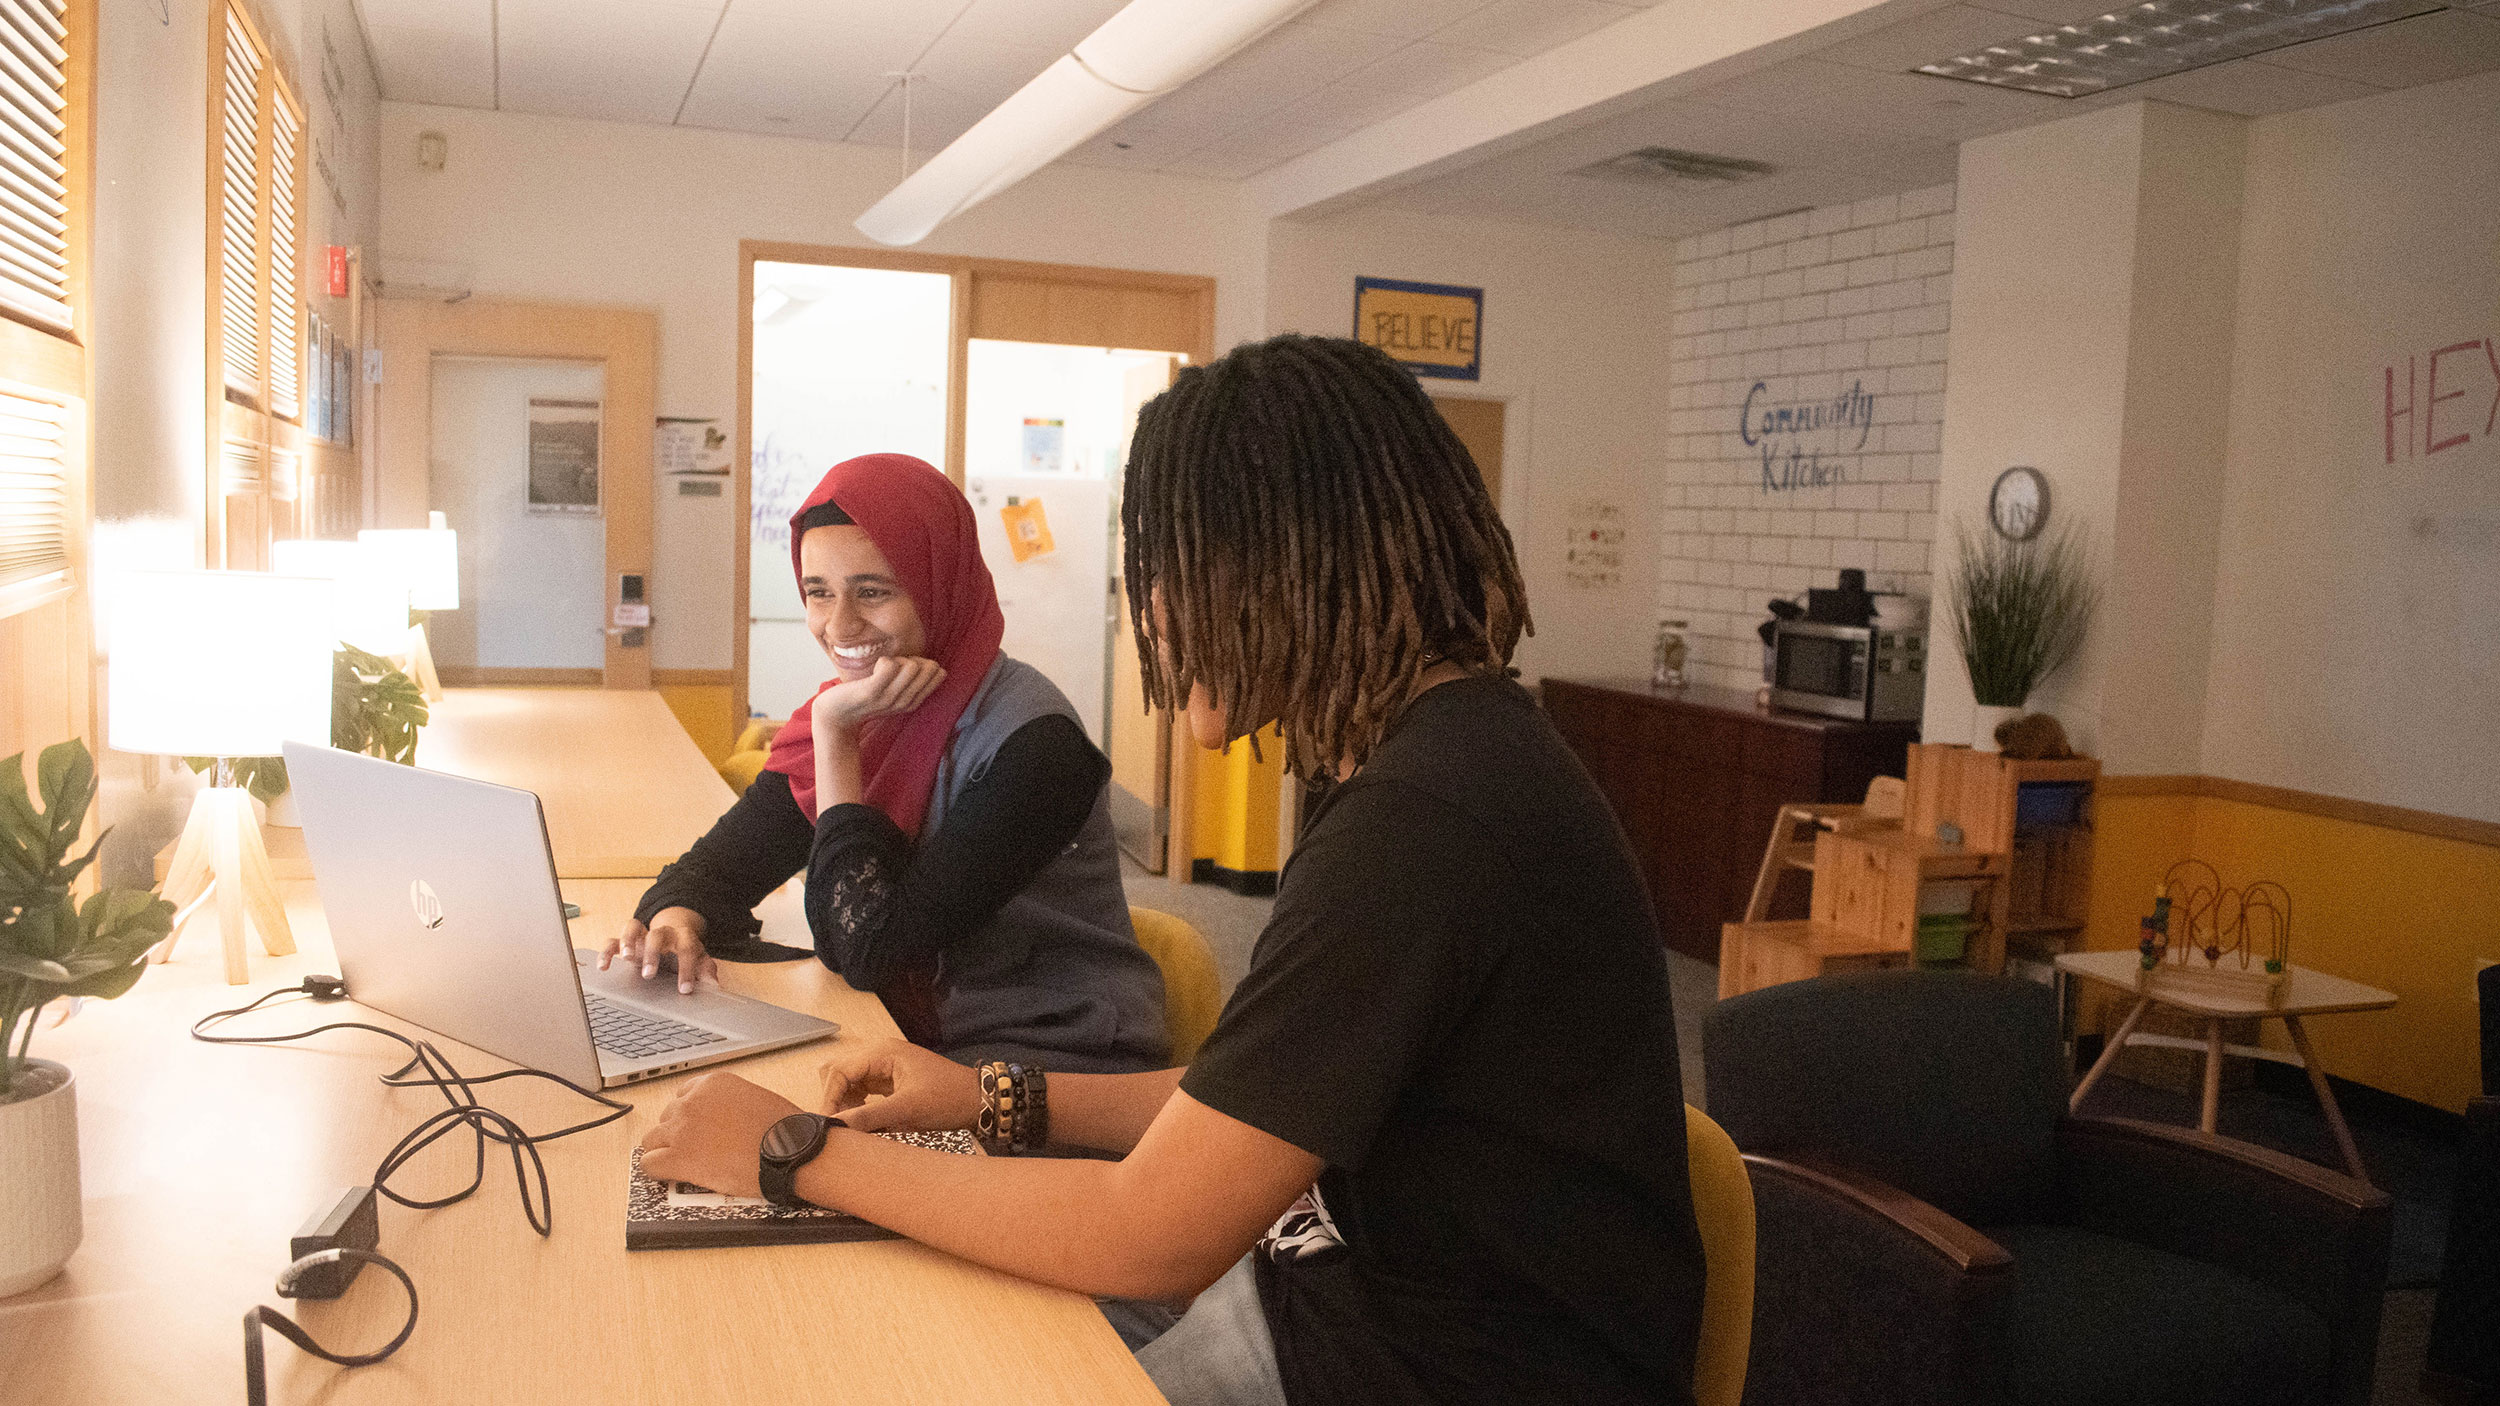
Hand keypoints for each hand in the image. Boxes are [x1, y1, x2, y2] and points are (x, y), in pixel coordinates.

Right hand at [599, 907, 714, 993]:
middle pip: (657, 934)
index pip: (687, 948)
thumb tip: (713, 985)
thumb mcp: (699, 960)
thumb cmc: (686, 952)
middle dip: (652, 953)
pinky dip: (606, 951)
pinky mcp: (626, 942)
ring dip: (627, 941)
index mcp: (683, 937)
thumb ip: (706, 971)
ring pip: (633, 927)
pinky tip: (603, 967)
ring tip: (626, 959)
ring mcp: (642, 936)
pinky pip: (612, 940)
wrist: (674, 934)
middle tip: (649, 974)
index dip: (687, 968)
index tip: (685, 989)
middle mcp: (662, 933)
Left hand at [639, 1072, 802, 1197]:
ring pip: (652, 1140)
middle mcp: (692, 1101)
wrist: (790, 1152)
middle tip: (699, 1149)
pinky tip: (672, 1175)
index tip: (698, 1128)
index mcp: (712, 1083)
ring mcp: (682, 1129)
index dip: (691, 1115)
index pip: (683, 1095)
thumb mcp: (755, 1098)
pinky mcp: (678, 1158)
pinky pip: (649, 1163)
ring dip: (666, 1150)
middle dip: (680, 1133)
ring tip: (684, 1163)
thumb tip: (721, 1117)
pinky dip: (659, 1170)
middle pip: (667, 1117)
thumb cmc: (783, 1129)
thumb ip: (729, 1102)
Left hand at [813, 657, 947, 734]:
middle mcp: (905, 702)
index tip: (903, 669)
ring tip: (882, 669)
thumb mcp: (892, 690)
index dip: (923, 663)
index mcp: (913, 701)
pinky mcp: (872, 692)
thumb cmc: (864, 694)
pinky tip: (874, 669)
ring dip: (897, 659)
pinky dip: (884, 661)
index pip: (939, 674)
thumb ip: (911, 680)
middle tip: (891, 668)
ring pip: (912, 666)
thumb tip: (933, 665)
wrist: (835, 713)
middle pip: (929, 668)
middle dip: (912, 659)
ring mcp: (889, 698)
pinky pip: (890, 665)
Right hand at [818, 1037, 982, 1132]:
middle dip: (834, 1098)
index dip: (829, 1098)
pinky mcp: (890, 1079)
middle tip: (838, 1125)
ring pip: (849, 1081)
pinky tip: (864, 1122)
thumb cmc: (948, 1099)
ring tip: (851, 1125)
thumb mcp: (907, 1110)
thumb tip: (837, 1126)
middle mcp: (880, 1054)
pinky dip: (857, 1105)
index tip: (827, 1123)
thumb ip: (869, 1117)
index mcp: (883, 1052)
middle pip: (839, 1072)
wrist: (977, 1100)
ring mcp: (885, 1066)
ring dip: (845, 1102)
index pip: (838, 1071)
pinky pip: (862, 1089)